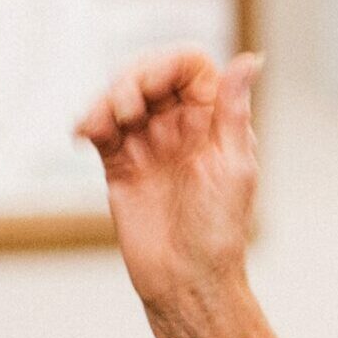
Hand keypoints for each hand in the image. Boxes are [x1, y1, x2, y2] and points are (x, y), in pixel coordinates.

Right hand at [76, 50, 261, 334]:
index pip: (191, 66)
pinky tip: (85, 134)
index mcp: (216, 122)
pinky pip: (100, 127)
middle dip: (132, 79)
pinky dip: (89, 121)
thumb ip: (233, 110)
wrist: (186, 280)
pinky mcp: (120, 163)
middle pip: (150, 73)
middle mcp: (183, 127)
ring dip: (106, 100)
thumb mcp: (232, 165)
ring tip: (104, 126)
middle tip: (128, 109)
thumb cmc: (219, 231)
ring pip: (120, 96)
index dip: (168, 63)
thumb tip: (252, 58)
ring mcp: (150, 143)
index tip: (154, 84)